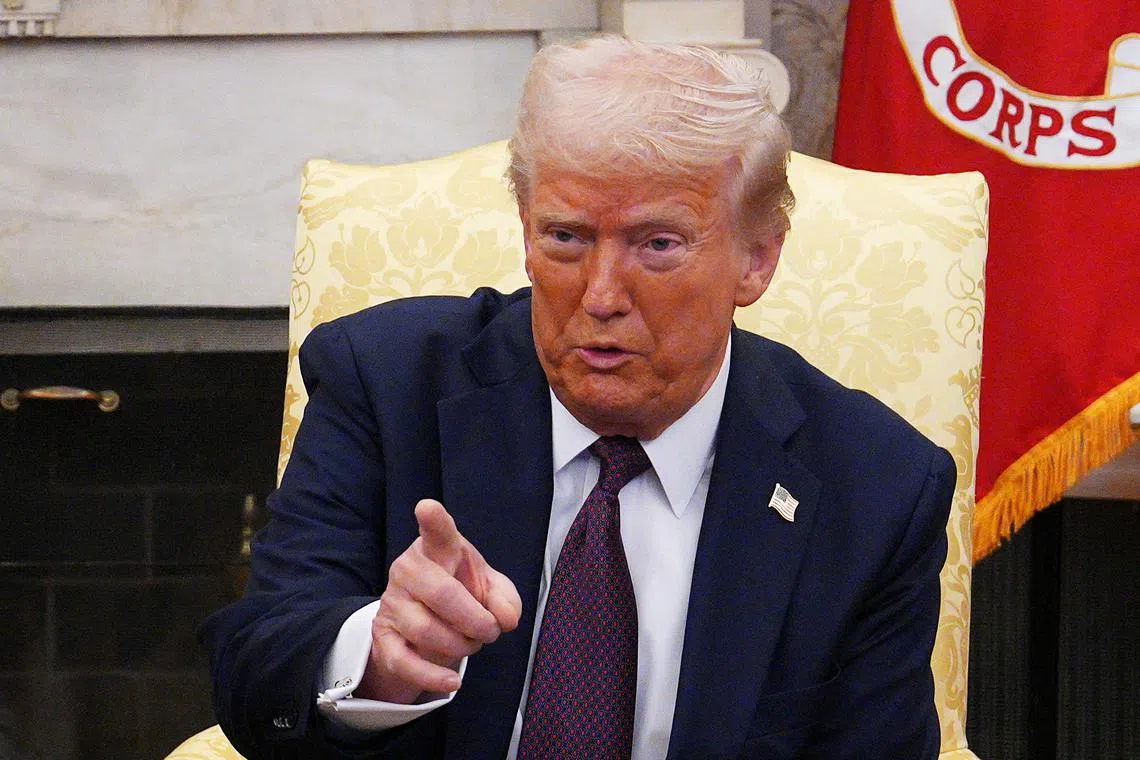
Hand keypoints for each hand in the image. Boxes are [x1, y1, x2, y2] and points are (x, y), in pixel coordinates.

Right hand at [356, 498, 521, 703]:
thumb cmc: (463, 592)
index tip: (427, 507)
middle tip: (490, 631)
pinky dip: (432, 676)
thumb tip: (504, 619)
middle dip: (475, 620)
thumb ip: (506, 599)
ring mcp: (392, 602)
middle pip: (441, 594)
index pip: (437, 532)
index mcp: (438, 548)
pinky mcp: (383, 636)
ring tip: (472, 644)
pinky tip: (452, 681)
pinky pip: (404, 661)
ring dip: (460, 646)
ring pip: (427, 631)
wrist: (427, 620)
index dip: (434, 519)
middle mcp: (409, 569)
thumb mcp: (491, 589)